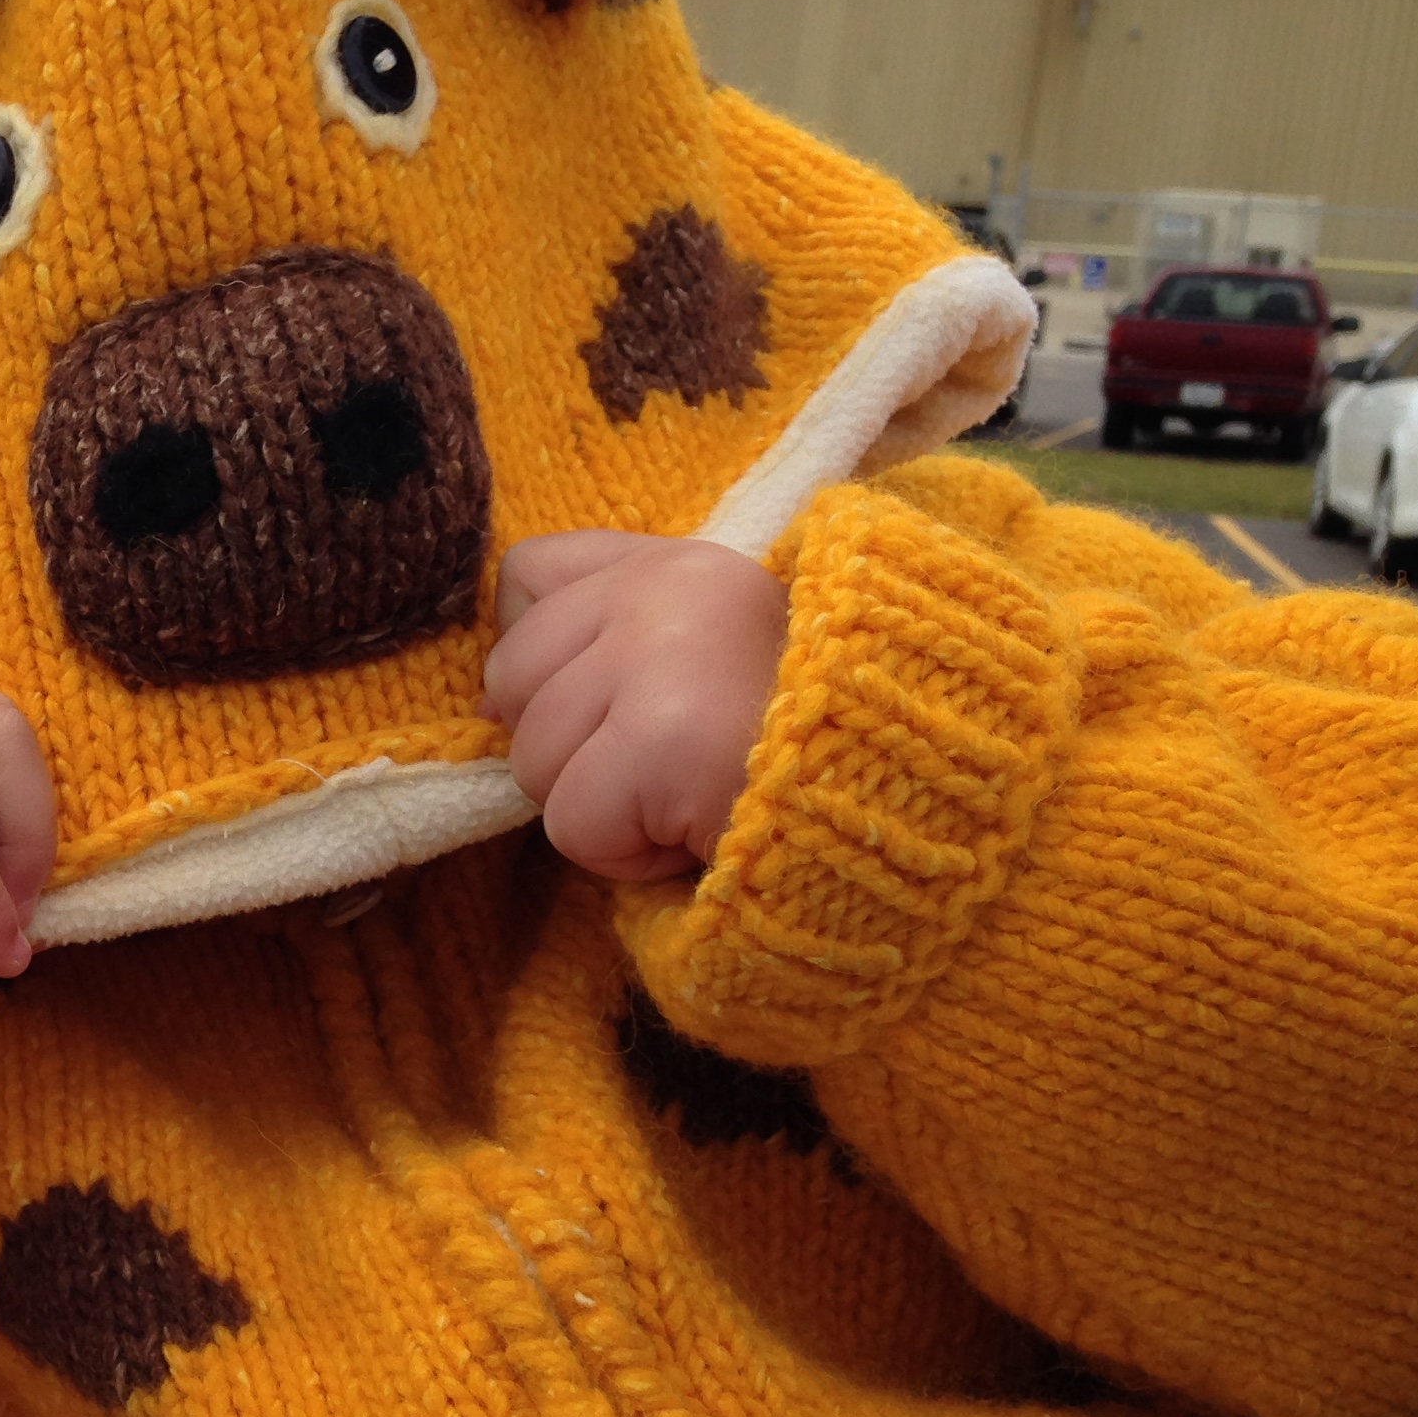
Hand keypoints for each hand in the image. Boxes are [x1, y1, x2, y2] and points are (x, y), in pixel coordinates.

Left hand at [481, 531, 788, 882]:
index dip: (546, 657)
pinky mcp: (660, 740)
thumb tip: (490, 700)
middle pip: (512, 679)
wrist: (927, 799)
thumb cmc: (816, 742)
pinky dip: (625, 855)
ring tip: (694, 799)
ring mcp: (659, 657)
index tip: (613, 702)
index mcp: (681, 561)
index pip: (530, 574)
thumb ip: (615, 640)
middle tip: (667, 767)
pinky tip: (699, 835)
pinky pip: (572, 823)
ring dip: (601, 808)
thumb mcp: (720, 655)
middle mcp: (665, 591)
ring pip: (532, 760)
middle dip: (570, 747)